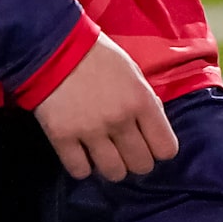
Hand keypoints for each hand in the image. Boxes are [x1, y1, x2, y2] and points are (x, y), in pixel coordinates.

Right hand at [34, 35, 178, 181]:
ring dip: (111, 166)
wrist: (56, 48)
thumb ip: (145, 99)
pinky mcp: (63, 138)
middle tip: (126, 149)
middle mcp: (120, 120)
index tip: (149, 143)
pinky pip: (80, 171)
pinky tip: (82, 153)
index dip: (159, 149)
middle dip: (136, 160)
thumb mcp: (133, 71)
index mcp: (141, 101)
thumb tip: (152, 124)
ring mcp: (91, 131)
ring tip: (104, 153)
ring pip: (114, 173)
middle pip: (141, 165)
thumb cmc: (98, 56)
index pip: (166, 148)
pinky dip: (82, 167)